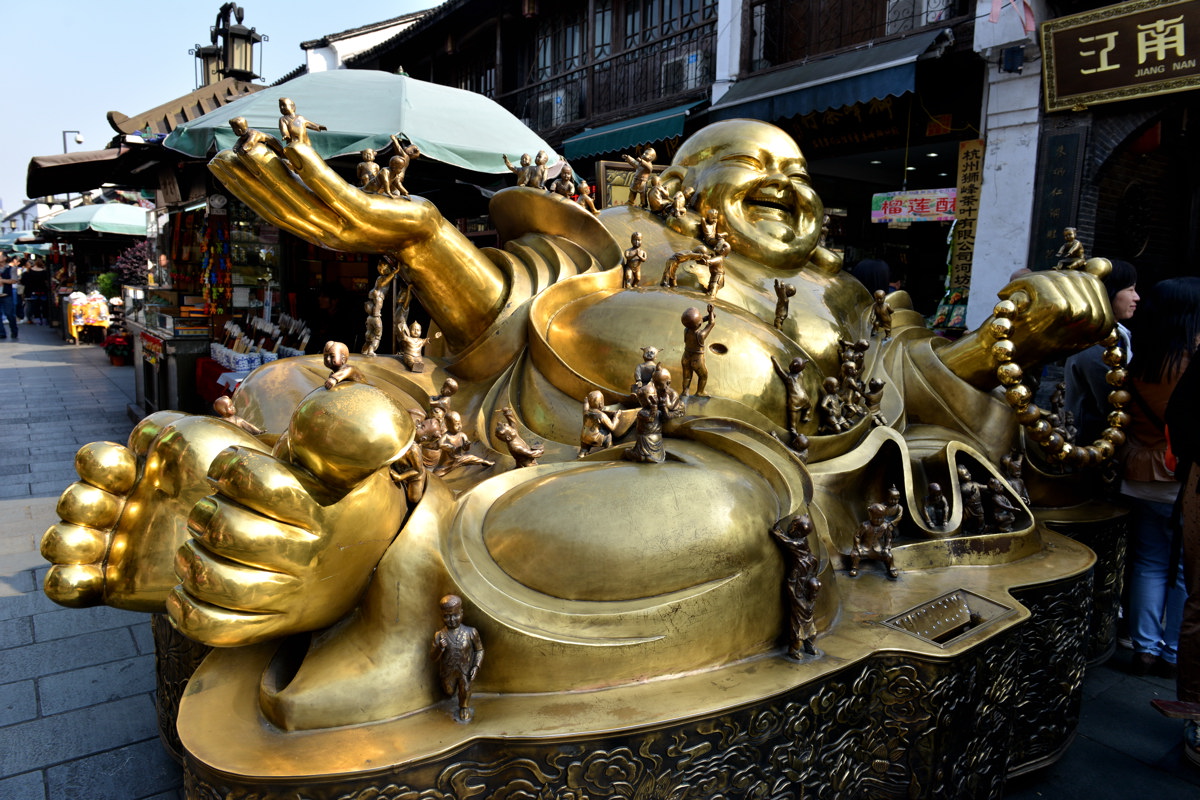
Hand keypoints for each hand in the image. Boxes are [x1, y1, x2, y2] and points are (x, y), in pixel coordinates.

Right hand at [41, 413, 265, 610]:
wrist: (267, 538)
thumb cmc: (242, 485)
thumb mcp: (214, 447)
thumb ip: (174, 429)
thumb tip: (139, 438)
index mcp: (138, 475)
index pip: (92, 461)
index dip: (98, 462)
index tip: (128, 468)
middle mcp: (121, 508)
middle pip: (71, 501)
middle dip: (81, 501)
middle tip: (114, 506)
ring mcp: (116, 546)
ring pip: (60, 542)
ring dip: (66, 539)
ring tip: (98, 541)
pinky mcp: (117, 584)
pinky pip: (67, 586)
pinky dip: (65, 581)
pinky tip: (93, 574)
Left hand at [167, 383, 416, 645]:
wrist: (376, 566)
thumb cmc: (344, 503)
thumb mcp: (349, 466)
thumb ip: (333, 435)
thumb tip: (318, 409)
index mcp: (324, 508)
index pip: (264, 484)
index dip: (233, 469)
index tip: (227, 466)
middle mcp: (308, 554)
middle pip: (232, 534)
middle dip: (206, 514)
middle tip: (205, 508)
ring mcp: (291, 595)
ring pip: (221, 583)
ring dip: (193, 561)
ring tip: (193, 546)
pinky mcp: (275, 625)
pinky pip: (220, 629)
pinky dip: (190, 613)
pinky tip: (184, 591)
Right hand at [209, 140, 504, 348]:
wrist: (424, 236)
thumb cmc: (385, 215)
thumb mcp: (344, 205)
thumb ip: (317, 192)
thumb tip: (290, 165)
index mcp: (317, 233)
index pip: (273, 211)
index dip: (244, 190)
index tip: (220, 165)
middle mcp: (326, 235)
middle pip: (280, 207)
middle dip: (248, 182)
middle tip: (222, 155)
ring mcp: (345, 228)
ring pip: (301, 200)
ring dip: (273, 174)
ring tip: (250, 149)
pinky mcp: (365, 215)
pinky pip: (333, 191)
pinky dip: (312, 172)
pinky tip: (295, 151)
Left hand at [937, 267, 1113, 388]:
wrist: (999, 361)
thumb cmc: (1028, 339)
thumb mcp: (1063, 318)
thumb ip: (1080, 289)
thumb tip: (1100, 262)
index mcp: (1103, 324)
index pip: (1091, 280)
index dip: (1060, 284)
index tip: (1041, 300)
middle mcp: (1096, 319)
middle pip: (1074, 276)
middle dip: (1046, 283)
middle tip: (1025, 300)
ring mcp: (1078, 312)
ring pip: (1055, 276)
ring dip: (1029, 285)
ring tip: (1018, 303)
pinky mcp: (1056, 306)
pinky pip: (1037, 279)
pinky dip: (1017, 285)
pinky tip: (1008, 297)